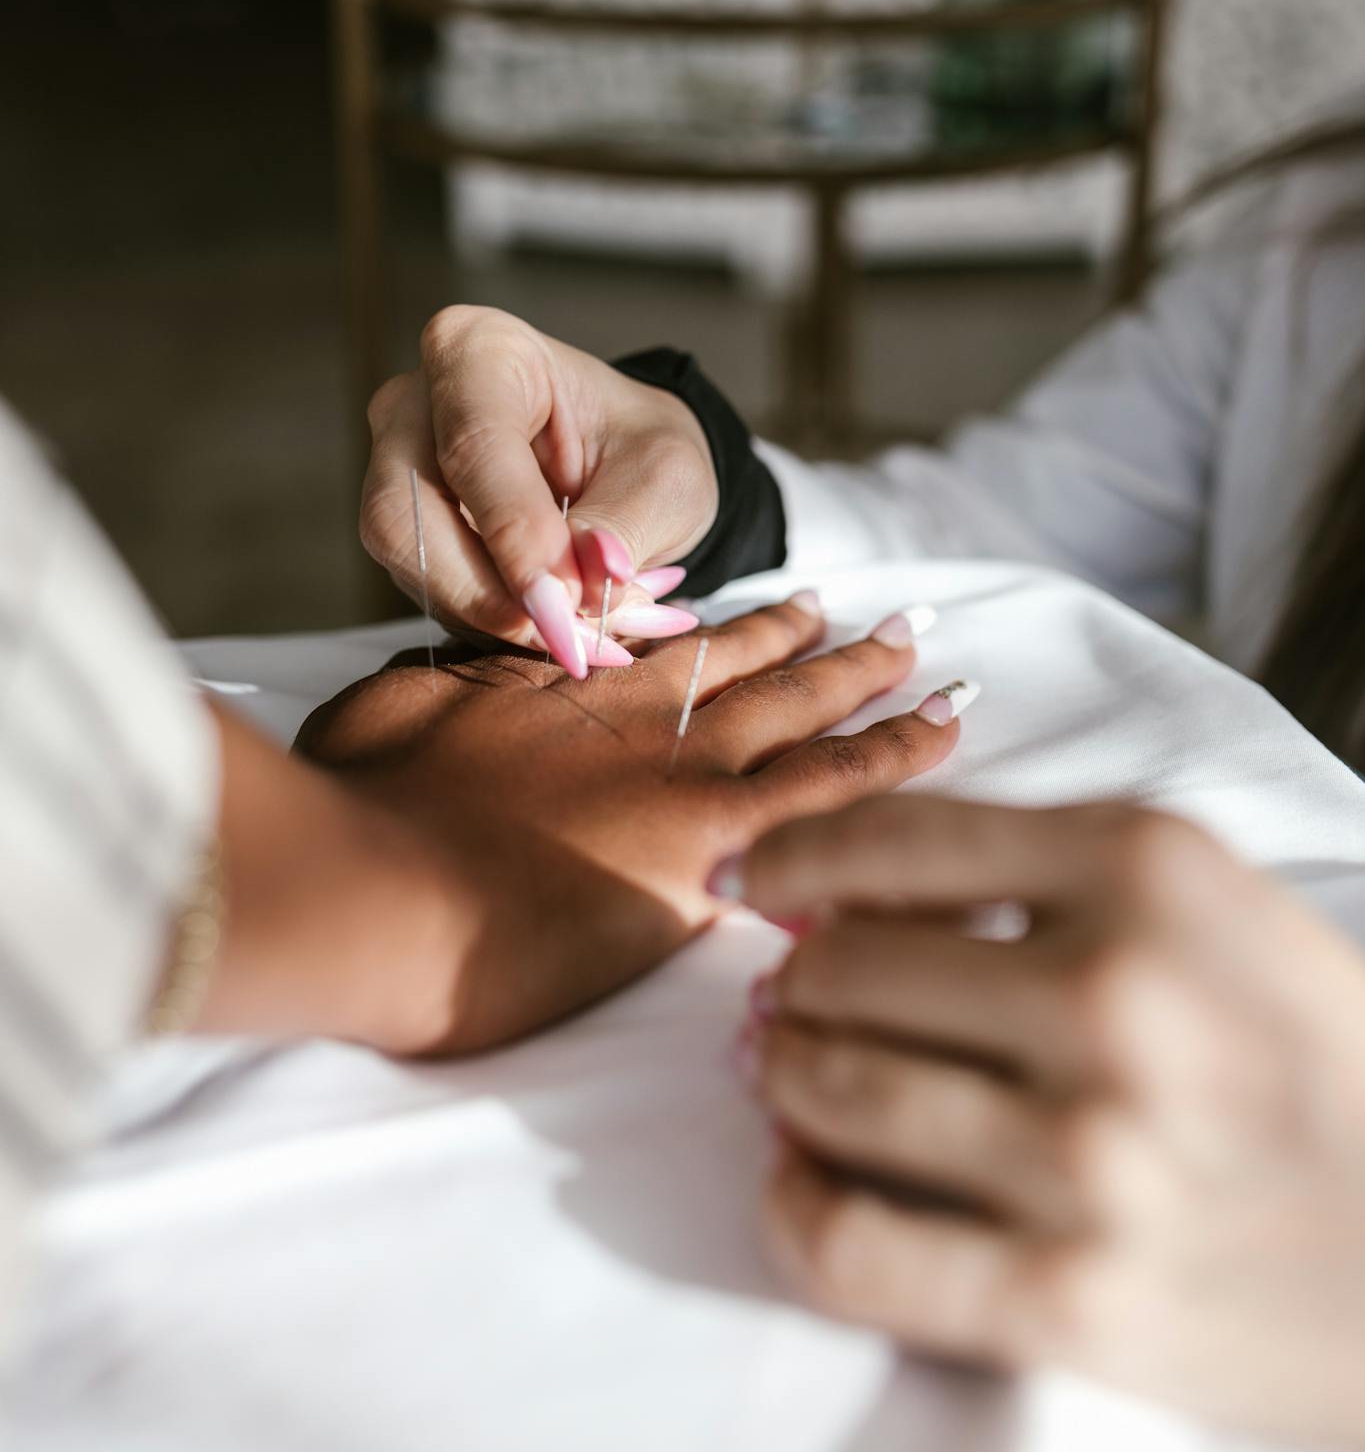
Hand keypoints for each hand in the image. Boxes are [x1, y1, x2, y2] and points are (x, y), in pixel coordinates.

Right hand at [296, 598, 958, 1054]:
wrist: (380, 886)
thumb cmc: (362, 812)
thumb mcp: (391, 721)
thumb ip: (442, 702)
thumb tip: (442, 691)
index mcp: (568, 693)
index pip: (674, 658)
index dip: (734, 637)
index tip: (780, 615)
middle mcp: (643, 723)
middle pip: (756, 674)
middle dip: (822, 649)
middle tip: (884, 621)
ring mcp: (689, 776)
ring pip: (812, 716)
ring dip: (876, 684)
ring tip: (930, 659)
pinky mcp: (723, 845)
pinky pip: (844, 791)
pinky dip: (902, 757)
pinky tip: (949, 733)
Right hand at [360, 308, 719, 655]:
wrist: (627, 466)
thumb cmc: (643, 447)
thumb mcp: (668, 477)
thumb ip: (625, 527)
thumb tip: (583, 586)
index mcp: (479, 351)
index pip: (473, 446)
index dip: (515, 532)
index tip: (568, 600)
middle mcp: (414, 406)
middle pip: (407, 514)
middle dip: (492, 592)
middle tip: (575, 640)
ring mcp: (398, 470)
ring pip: (411, 565)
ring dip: (499, 618)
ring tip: (586, 638)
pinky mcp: (405, 532)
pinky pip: (429, 593)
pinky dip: (498, 626)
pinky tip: (560, 630)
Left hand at [728, 795, 1364, 1440]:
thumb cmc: (1314, 1061)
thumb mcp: (1214, 906)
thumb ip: (1047, 876)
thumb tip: (838, 896)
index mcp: (1149, 865)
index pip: (893, 835)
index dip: (792, 855)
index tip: (756, 876)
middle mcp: (1111, 990)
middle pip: (843, 963)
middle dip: (798, 982)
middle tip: (801, 1001)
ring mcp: (1089, 1149)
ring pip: (827, 1087)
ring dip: (786, 1080)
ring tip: (798, 1079)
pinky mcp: (1072, 1295)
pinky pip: (851, 1241)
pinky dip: (796, 1207)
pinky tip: (804, 1182)